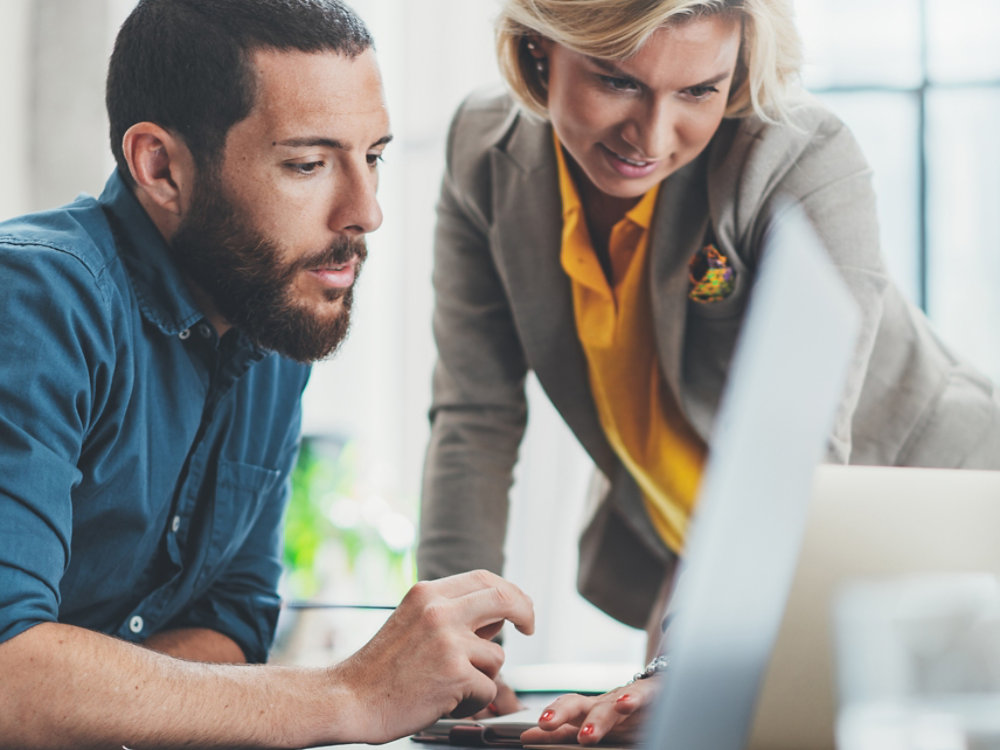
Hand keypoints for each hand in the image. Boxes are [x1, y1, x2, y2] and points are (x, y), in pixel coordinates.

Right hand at [331, 570, 533, 742]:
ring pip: (496, 656)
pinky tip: (446, 702)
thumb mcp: (412, 622)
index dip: (510, 591)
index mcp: (428, 594)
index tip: (519, 607)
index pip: (484, 579)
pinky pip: (488, 689)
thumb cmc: (380, 669)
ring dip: (482, 676)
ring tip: (449, 687)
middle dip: (525, 613)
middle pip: (504, 599)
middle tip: (529, 627)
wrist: (349, 698)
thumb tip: (497, 617)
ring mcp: (449, 642)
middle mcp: (439, 611)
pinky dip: (473, 702)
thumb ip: (451, 614)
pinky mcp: (455, 675)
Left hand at [520, 676, 660, 745]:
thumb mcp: (592, 725)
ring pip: (608, 707)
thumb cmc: (622, 713)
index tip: (526, 736)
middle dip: (560, 712)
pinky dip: (632, 699)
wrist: (661, 689)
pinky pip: (641, 695)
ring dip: (596, 720)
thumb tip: (525, 737)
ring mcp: (624, 698)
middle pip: (578, 704)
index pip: (562, 713)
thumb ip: (563, 734)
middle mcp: (602, 703)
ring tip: (586, 736)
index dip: (546, 722)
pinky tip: (625, 704)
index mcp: (587, 711)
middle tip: (545, 724)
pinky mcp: (650, 693)